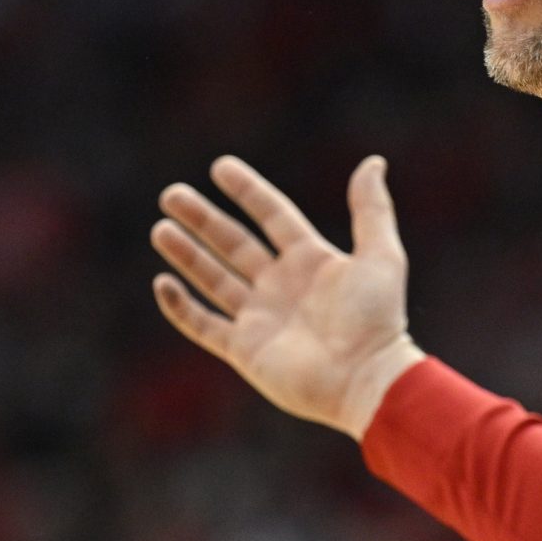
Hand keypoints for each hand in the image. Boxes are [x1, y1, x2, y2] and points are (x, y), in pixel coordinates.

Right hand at [151, 155, 422, 439]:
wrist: (366, 379)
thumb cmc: (377, 319)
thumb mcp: (381, 255)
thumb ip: (372, 209)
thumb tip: (372, 162)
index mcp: (311, 260)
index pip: (272, 216)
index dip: (248, 191)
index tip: (220, 167)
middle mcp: (282, 285)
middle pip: (234, 243)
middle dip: (202, 219)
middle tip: (171, 194)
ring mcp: (261, 318)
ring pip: (213, 278)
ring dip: (187, 254)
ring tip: (161, 229)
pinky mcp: (245, 349)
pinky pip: (204, 325)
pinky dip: (181, 307)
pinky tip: (163, 283)